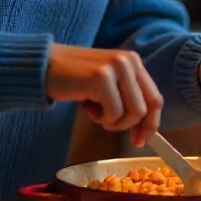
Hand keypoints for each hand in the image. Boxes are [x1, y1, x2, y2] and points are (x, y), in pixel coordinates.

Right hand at [45, 44, 162, 146]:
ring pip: (133, 112)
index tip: (140, 139)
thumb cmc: (76, 79)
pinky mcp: (102, 77)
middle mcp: (129, 61)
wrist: (45, 65)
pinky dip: (102, 118)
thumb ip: (127, 97)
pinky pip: (114, 112)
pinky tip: (88, 108)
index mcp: (134, 61)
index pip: (155, 97)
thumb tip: (144, 129)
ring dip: (114, 122)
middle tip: (114, 130)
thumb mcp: (109, 83)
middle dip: (134, 127)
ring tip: (96, 113)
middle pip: (148, 107)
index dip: (151, 123)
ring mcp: (116, 67)